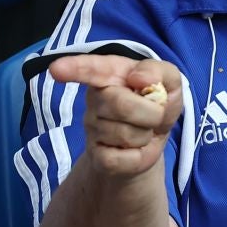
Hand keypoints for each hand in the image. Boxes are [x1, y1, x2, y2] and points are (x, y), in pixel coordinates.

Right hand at [45, 55, 182, 177]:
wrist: (154, 140)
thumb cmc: (157, 104)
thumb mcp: (170, 83)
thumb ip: (161, 72)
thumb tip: (140, 78)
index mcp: (110, 74)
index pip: (90, 69)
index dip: (74, 68)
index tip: (56, 69)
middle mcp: (96, 98)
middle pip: (120, 104)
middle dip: (150, 112)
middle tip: (154, 115)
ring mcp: (92, 128)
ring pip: (125, 133)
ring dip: (145, 134)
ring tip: (142, 130)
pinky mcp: (98, 156)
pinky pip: (120, 158)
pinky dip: (138, 155)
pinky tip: (133, 149)